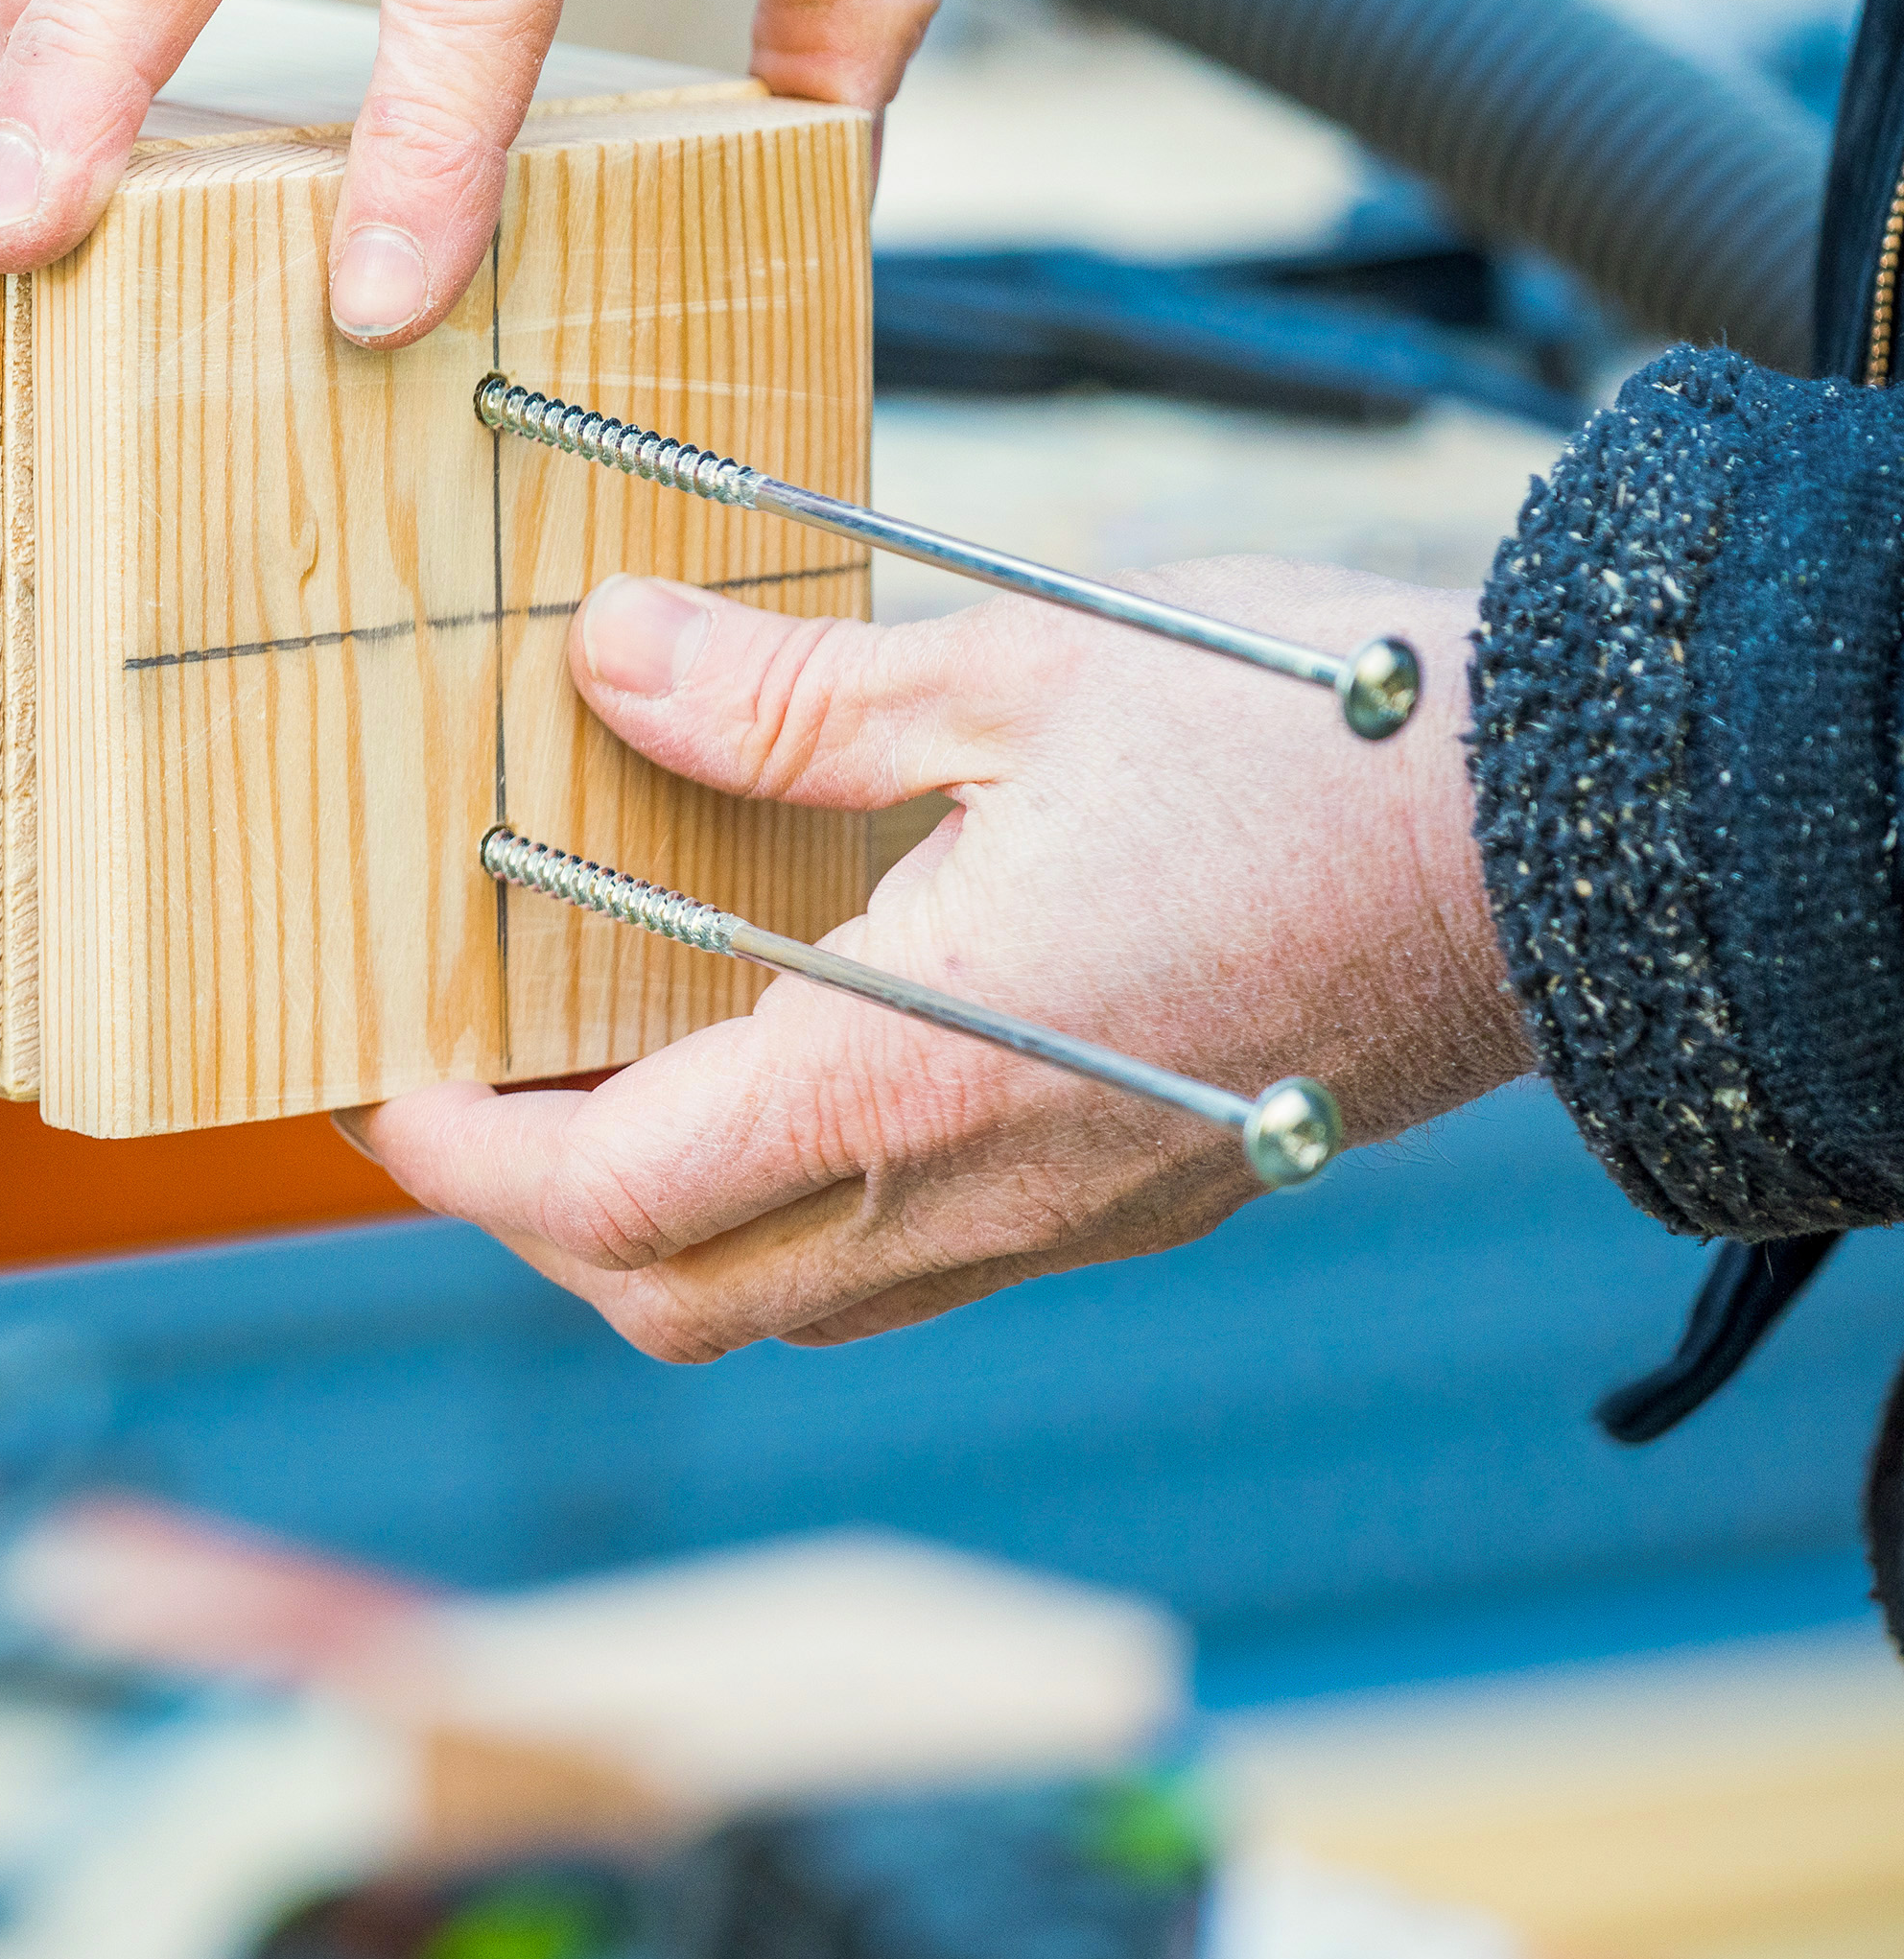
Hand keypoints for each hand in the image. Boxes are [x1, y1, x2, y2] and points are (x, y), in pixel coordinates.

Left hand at [355, 565, 1528, 1358]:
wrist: (1587, 839)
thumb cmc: (1322, 745)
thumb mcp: (1023, 671)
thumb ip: (791, 693)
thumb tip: (603, 658)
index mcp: (912, 1081)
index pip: (609, 1195)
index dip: (457, 1152)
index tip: (371, 1080)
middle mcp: (976, 1193)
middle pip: (672, 1297)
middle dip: (528, 1218)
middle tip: (453, 1089)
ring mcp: (1063, 1215)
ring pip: (784, 1300)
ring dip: (652, 1223)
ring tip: (585, 1072)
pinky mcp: (1132, 1193)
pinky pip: (902, 1262)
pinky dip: (783, 1204)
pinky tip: (763, 1059)